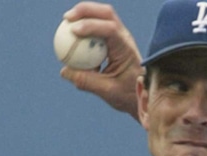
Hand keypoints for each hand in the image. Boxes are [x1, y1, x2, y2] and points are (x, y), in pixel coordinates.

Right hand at [60, 2, 142, 121]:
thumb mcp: (107, 91)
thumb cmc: (128, 94)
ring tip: (66, 20)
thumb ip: (86, 81)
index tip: (73, 30)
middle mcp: (124, 38)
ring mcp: (119, 36)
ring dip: (85, 13)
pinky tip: (71, 31)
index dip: (91, 26)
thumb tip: (64, 71)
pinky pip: (98, 26)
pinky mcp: (113, 39)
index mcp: (126, 49)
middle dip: (85, 10)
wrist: (142, 94)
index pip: (110, 30)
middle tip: (67, 18)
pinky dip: (85, 24)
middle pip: (106, 13)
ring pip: (103, 15)